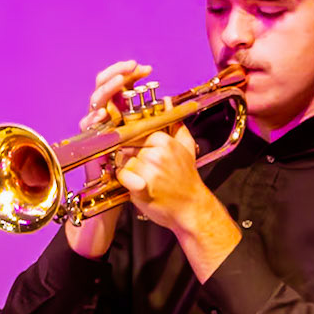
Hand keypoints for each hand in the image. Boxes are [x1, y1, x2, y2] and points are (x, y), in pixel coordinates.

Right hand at [66, 59, 150, 259]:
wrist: (136, 199)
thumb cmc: (149, 174)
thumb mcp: (163, 146)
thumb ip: (166, 124)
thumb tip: (170, 101)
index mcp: (123, 116)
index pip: (122, 87)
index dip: (130, 74)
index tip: (145, 68)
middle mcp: (108, 120)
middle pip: (105, 88)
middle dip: (116, 75)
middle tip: (130, 68)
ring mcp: (97, 132)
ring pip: (94, 103)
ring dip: (105, 90)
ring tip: (118, 82)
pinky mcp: (91, 146)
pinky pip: (88, 128)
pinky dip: (94, 118)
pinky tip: (103, 112)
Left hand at [118, 124, 240, 280]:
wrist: (191, 207)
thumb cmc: (187, 180)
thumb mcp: (187, 147)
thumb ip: (177, 126)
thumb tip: (169, 105)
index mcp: (165, 142)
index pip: (137, 133)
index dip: (136, 143)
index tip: (141, 151)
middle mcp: (156, 154)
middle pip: (127, 147)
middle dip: (131, 156)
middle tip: (145, 168)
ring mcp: (147, 170)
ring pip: (123, 162)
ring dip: (129, 170)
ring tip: (145, 178)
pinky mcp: (140, 186)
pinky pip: (122, 176)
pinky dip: (126, 181)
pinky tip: (139, 185)